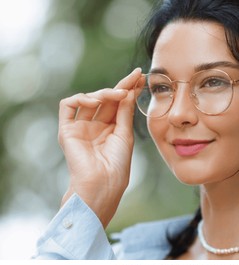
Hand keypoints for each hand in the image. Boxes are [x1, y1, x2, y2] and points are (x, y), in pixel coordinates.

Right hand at [58, 68, 143, 227]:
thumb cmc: (117, 164)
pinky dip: (81, 99)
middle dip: (121, 86)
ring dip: (105, 93)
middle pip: (106, 99)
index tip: (141, 76)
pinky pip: (67, 106)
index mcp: (111, 129)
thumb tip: (129, 90)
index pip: (119, 103)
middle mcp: (96, 126)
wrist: (103, 183)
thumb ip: (124, 111)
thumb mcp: (125, 134)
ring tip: (119, 94)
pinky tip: (95, 101)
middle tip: (134, 77)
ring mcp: (81, 127)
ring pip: (89, 99)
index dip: (129, 89)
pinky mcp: (67, 130)